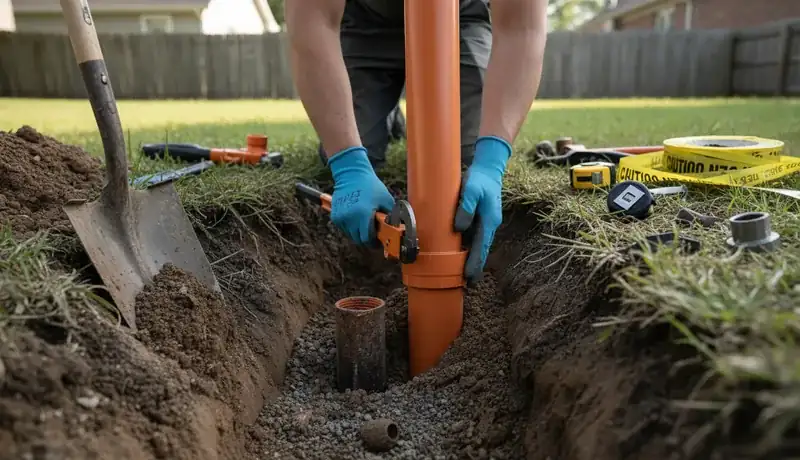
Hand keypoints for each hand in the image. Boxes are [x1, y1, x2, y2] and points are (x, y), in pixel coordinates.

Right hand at [328, 146, 394, 245]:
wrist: (351, 174)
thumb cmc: (370, 186)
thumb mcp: (386, 199)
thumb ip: (391, 216)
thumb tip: (397, 229)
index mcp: (363, 214)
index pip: (367, 239)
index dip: (374, 243)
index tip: (379, 241)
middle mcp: (350, 218)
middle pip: (359, 240)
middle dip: (367, 239)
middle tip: (374, 233)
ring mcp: (341, 218)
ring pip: (351, 235)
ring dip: (359, 233)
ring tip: (365, 223)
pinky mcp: (335, 217)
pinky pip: (345, 229)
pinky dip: (351, 227)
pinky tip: (357, 218)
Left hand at [454, 136, 511, 283]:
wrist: (488, 169)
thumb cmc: (479, 179)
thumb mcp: (471, 189)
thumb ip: (465, 207)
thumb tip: (459, 228)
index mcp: (489, 220)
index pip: (481, 246)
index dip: (475, 263)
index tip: (469, 277)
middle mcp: (489, 225)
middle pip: (481, 250)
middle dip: (475, 267)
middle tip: (468, 285)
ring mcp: (485, 224)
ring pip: (478, 246)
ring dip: (472, 261)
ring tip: (464, 277)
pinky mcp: (479, 221)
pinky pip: (474, 239)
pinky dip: (469, 250)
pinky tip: (461, 258)